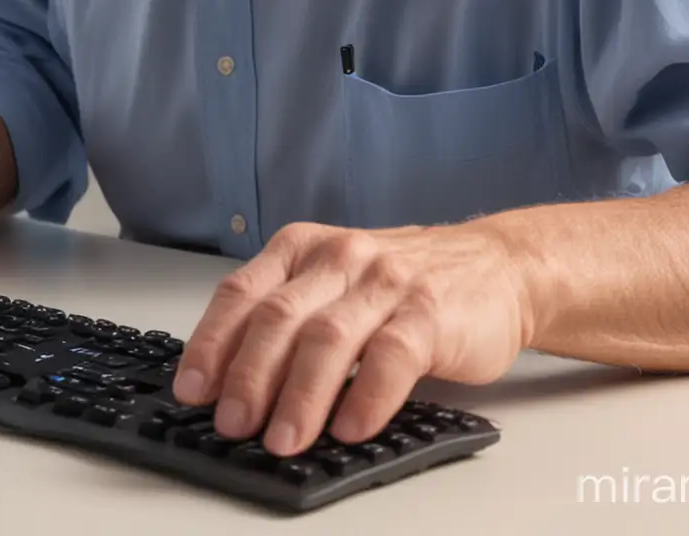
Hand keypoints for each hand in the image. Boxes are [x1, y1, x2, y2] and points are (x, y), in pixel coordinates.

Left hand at [171, 220, 533, 456]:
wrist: (496, 265)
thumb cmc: (404, 282)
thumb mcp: (336, 281)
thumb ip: (291, 318)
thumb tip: (232, 386)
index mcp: (303, 248)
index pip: (241, 292)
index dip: (211, 342)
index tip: (192, 389)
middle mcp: (340, 258)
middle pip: (279, 317)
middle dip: (248, 376)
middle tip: (232, 424)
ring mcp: (386, 282)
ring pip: (329, 337)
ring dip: (300, 395)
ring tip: (284, 440)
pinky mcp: (431, 312)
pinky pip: (392, 354)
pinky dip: (367, 396)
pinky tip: (351, 428)